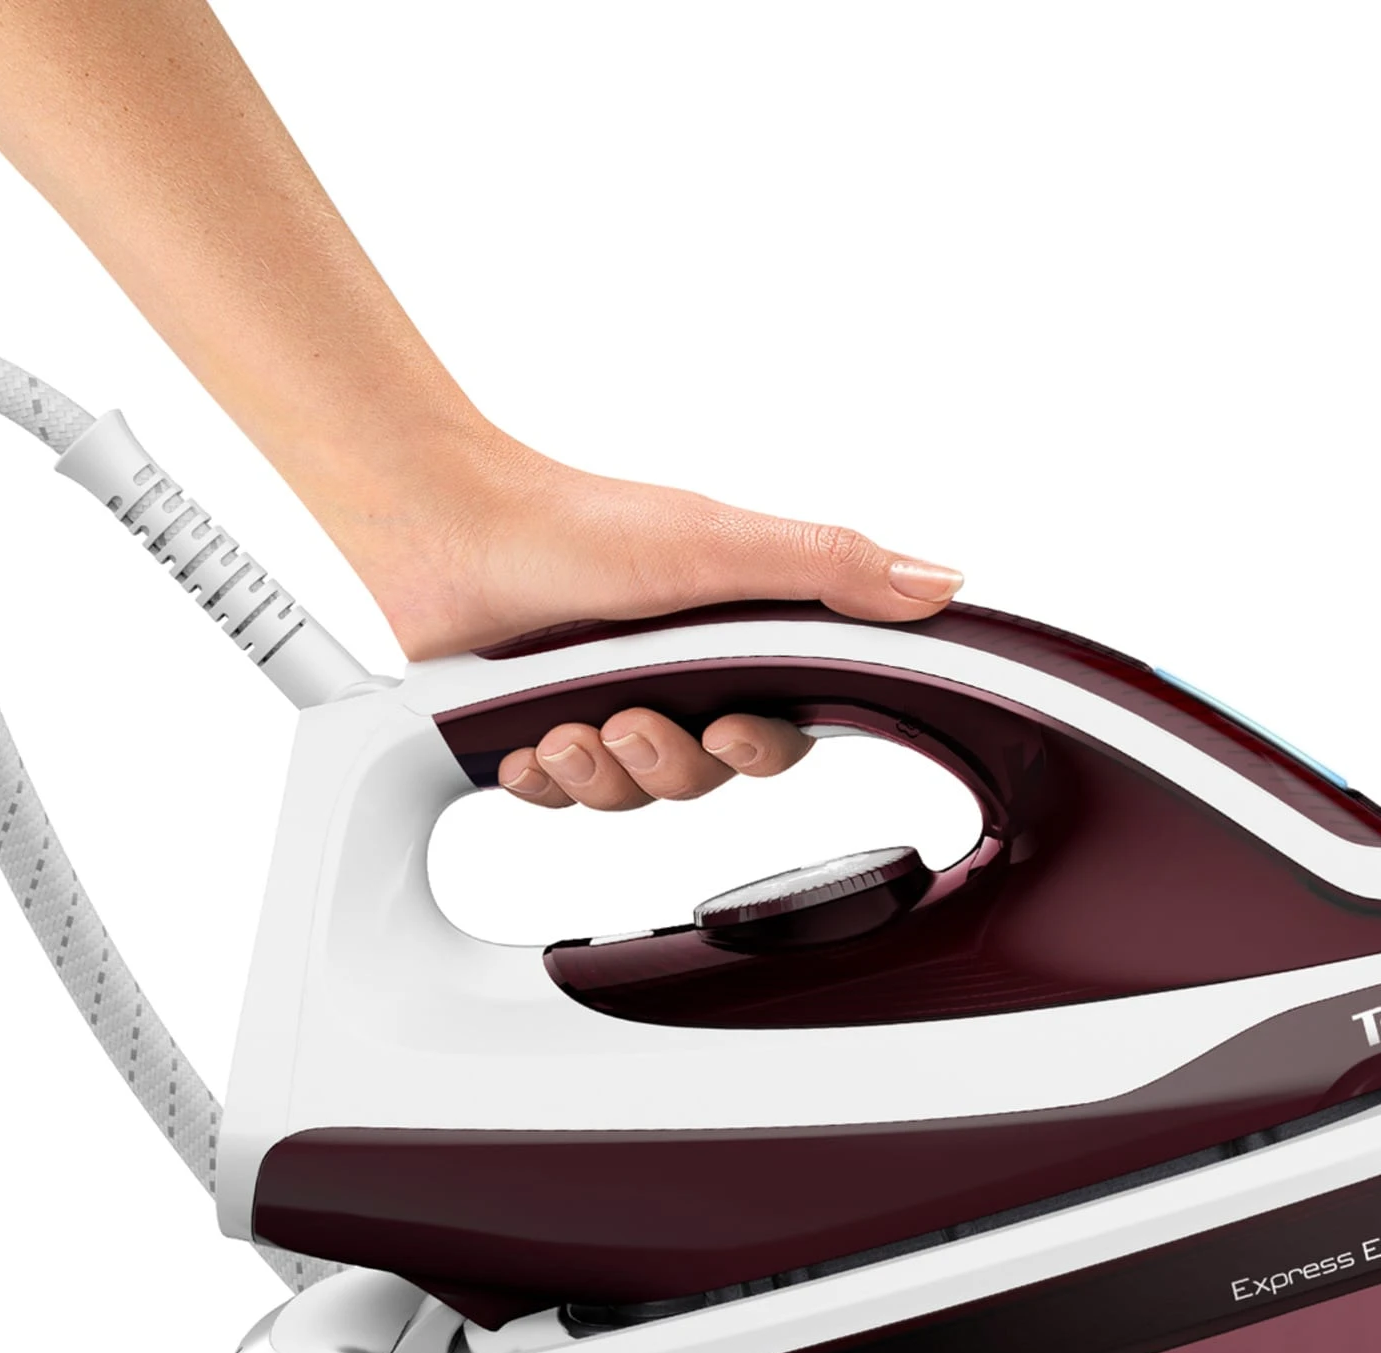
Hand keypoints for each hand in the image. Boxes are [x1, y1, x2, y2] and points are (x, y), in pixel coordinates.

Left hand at [339, 433, 961, 810]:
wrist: (442, 528)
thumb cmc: (575, 525)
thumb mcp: (719, 544)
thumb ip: (831, 568)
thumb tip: (939, 579)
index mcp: (731, 642)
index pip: (784, 732)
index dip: (761, 748)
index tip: (728, 727)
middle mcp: (674, 680)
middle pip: (703, 777)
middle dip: (663, 760)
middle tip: (625, 720)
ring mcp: (606, 708)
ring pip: (630, 796)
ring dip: (597, 771)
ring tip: (565, 724)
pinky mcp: (542, 735)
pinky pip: (559, 800)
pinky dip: (540, 779)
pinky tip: (525, 742)